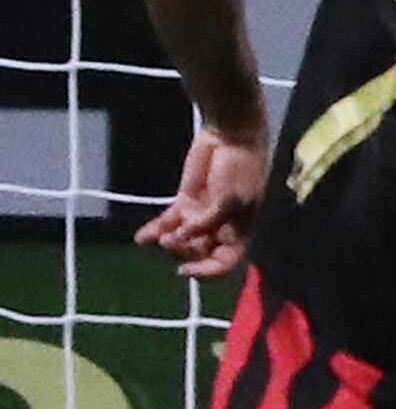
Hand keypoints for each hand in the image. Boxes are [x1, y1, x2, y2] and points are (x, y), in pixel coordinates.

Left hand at [137, 122, 266, 278]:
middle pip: (200, 254)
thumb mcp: (229, 198)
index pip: (225, 262)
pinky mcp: (187, 203)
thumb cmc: (241, 168)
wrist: (231, 137)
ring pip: (182, 240)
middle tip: (170, 241)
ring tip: (154, 238)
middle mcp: (222, 229)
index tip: (185, 270)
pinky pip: (169, 222)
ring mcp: (203, 216)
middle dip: (184, 252)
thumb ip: (208, 221)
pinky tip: (142, 238)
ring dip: (168, 243)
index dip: (207, 271)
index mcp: (241, 232)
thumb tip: (184, 237)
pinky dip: (155, 231)